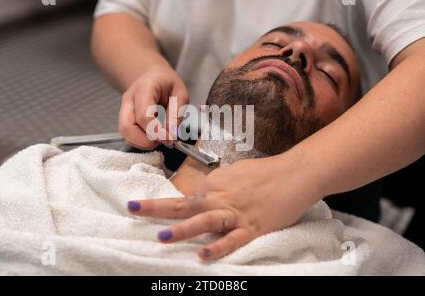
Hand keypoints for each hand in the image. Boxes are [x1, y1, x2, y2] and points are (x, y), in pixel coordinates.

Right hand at [118, 68, 188, 148]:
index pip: (143, 116)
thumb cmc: (167, 84)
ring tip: (160, 138)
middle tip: (164, 141)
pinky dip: (141, 141)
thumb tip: (171, 135)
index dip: (156, 132)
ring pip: (125, 134)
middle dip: (146, 141)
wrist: (152, 76)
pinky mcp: (124, 120)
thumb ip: (176, 114)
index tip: (170, 139)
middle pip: (127, 127)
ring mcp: (123, 110)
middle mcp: (128, 100)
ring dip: (143, 142)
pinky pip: (128, 136)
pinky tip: (153, 137)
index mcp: (144, 89)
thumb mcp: (180, 94)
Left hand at [127, 153, 322, 259]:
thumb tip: (206, 193)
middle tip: (132, 210)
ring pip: (203, 221)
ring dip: (181, 230)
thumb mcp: (235, 173)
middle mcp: (219, 196)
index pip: (186, 198)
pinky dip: (218, 248)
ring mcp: (234, 212)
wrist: (295, 173)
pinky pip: (232, 240)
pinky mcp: (251, 227)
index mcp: (213, 183)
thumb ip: (217, 185)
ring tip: (161, 238)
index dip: (165, 204)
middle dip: (155, 208)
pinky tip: (203, 255)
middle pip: (183, 205)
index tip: (142, 206)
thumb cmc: (266, 172)